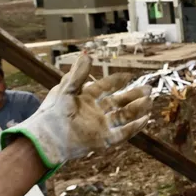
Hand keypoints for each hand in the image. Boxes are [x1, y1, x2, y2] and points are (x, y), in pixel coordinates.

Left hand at [0, 53, 151, 174]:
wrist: (46, 139)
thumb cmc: (51, 114)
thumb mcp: (65, 90)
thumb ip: (78, 74)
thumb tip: (87, 54)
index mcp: (85, 99)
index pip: (104, 87)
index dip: (116, 81)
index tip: (129, 75)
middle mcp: (94, 112)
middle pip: (118, 102)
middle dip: (133, 95)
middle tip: (148, 89)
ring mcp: (99, 126)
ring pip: (123, 116)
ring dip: (137, 109)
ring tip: (150, 101)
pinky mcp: (102, 140)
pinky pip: (122, 133)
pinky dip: (134, 127)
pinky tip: (145, 119)